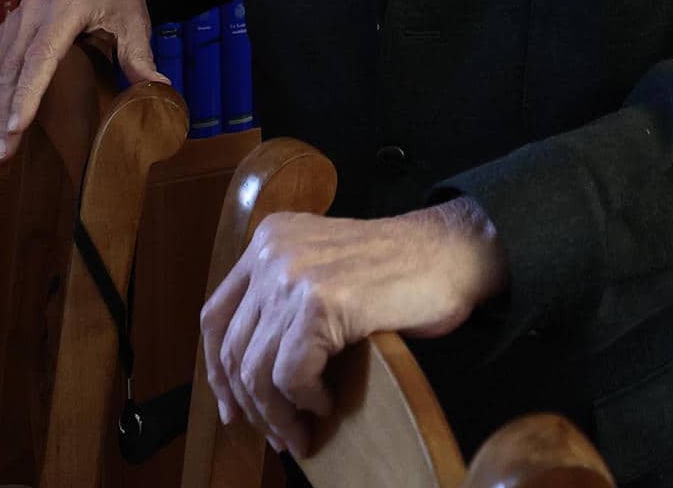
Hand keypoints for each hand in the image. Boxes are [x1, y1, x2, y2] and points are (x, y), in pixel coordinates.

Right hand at [0, 0, 164, 168]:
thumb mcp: (136, 21)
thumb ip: (140, 55)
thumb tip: (158, 89)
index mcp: (65, 10)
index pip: (41, 58)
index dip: (27, 95)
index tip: (15, 128)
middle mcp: (32, 14)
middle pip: (11, 71)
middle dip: (2, 117)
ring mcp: (15, 20)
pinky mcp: (8, 30)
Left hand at [199, 196, 507, 456]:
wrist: (455, 253)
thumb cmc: (403, 271)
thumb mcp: (327, 270)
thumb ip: (286, 300)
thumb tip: (250, 375)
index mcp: (270, 238)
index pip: (216, 315)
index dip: (218, 371)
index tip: (232, 409)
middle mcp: (273, 250)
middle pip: (233, 348)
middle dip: (251, 404)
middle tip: (278, 434)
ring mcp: (294, 273)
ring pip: (258, 369)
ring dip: (279, 414)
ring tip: (304, 431)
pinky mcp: (320, 301)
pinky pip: (290, 374)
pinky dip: (306, 400)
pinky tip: (328, 404)